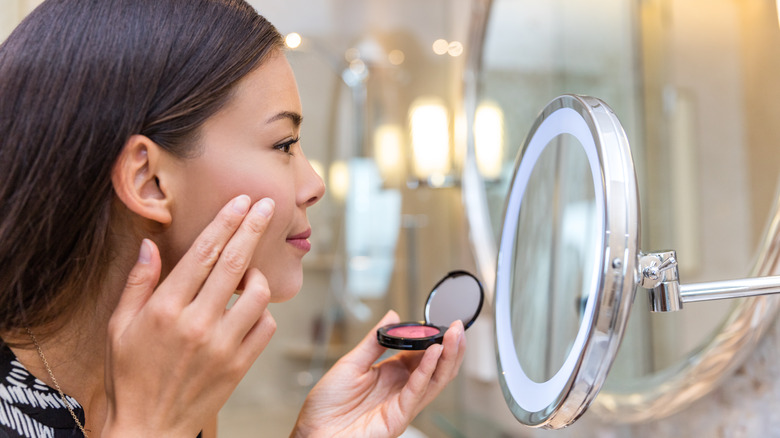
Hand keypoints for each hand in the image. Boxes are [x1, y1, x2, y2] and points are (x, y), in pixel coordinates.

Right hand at [104, 195, 276, 436]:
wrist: (148, 428)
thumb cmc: (130, 375)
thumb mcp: (119, 327)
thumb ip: (137, 283)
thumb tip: (149, 245)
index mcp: (165, 309)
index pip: (203, 253)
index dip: (226, 222)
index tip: (241, 202)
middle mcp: (197, 323)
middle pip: (235, 263)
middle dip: (253, 228)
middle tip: (267, 206)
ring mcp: (222, 345)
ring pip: (258, 294)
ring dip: (258, 276)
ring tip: (250, 273)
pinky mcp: (239, 365)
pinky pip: (266, 327)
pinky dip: (263, 311)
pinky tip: (250, 308)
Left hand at [291, 311, 466, 437]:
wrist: (312, 432)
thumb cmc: (326, 405)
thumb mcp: (351, 363)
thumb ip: (375, 340)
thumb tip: (393, 317)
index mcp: (390, 374)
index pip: (421, 355)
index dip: (433, 339)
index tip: (441, 323)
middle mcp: (400, 389)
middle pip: (435, 368)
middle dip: (450, 347)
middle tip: (458, 326)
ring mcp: (402, 404)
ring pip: (435, 380)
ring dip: (447, 357)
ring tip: (455, 335)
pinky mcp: (398, 417)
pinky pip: (417, 392)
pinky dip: (428, 371)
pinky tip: (434, 353)